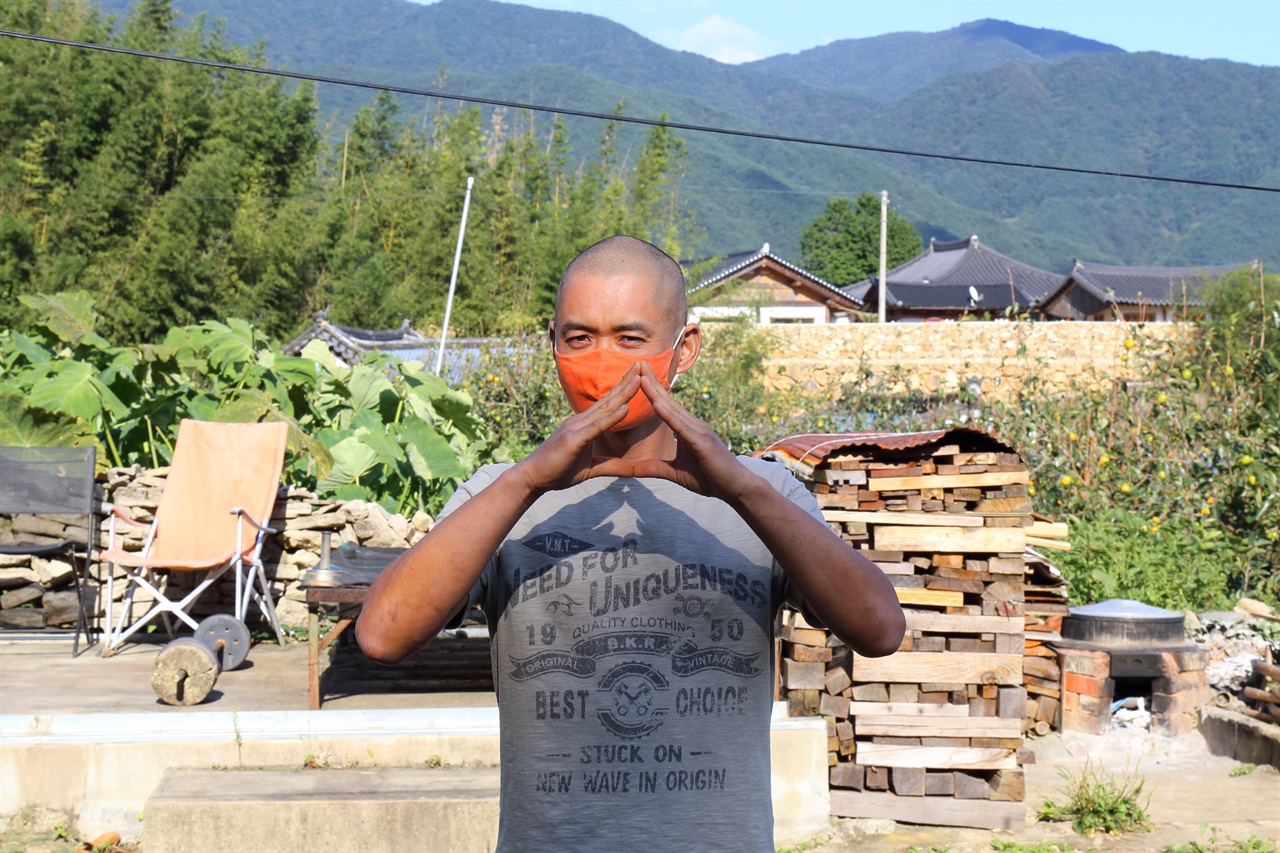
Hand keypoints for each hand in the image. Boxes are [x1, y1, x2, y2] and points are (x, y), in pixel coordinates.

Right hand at [513, 363, 643, 493]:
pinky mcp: (574, 439)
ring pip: (605, 408)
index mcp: (585, 425)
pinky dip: (611, 418)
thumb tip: (632, 470)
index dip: (624, 389)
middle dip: (627, 382)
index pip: (609, 404)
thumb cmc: (557, 470)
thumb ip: (610, 466)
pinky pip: (596, 427)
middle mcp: (581, 421)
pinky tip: (625, 408)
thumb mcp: (590, 469)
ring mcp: (577, 428)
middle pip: (609, 399)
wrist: (533, 478)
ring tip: (639, 378)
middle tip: (642, 364)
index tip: (640, 376)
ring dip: (623, 393)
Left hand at [612, 362, 757, 501]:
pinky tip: (656, 404)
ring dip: (656, 392)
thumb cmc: (710, 478)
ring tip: (641, 376)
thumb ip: (655, 468)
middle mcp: (692, 424)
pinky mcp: (701, 442)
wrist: (736, 487)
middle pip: (667, 400)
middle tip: (636, 362)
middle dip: (651, 381)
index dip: (651, 390)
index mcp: (686, 428)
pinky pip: (681, 426)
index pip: (665, 405)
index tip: (636, 374)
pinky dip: (668, 415)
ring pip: (672, 409)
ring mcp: (698, 430)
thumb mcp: (676, 473)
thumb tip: (633, 469)